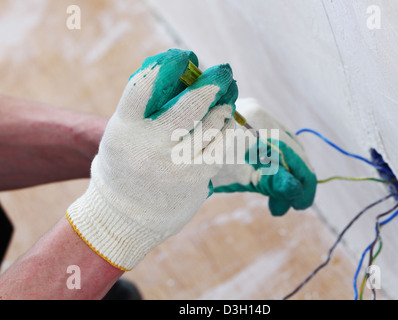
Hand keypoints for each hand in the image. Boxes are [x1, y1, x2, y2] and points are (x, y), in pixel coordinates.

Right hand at [67, 49, 237, 270]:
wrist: (125, 218)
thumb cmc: (127, 167)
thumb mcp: (122, 135)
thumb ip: (145, 109)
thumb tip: (183, 75)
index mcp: (124, 128)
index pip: (144, 87)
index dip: (167, 66)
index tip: (186, 56)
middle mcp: (149, 145)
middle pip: (190, 104)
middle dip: (214, 83)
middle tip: (225, 72)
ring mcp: (174, 163)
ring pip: (212, 124)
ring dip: (224, 107)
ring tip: (226, 101)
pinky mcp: (195, 178)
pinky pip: (222, 146)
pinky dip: (228, 131)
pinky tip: (227, 125)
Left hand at [212, 98, 316, 215]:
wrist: (175, 152)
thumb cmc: (201, 168)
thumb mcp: (238, 178)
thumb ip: (270, 182)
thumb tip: (296, 191)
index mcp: (253, 123)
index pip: (290, 151)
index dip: (302, 178)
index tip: (302, 204)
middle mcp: (257, 113)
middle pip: (291, 147)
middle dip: (297, 178)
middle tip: (294, 205)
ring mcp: (254, 114)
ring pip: (285, 145)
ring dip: (289, 173)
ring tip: (283, 200)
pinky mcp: (250, 121)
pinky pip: (274, 143)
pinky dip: (278, 164)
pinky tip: (276, 186)